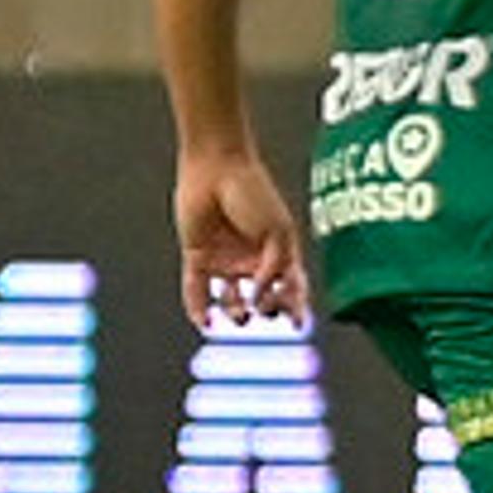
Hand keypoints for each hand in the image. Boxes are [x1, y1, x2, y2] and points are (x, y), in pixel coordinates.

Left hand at [175, 149, 308, 329]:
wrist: (216, 168)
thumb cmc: (254, 193)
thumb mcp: (277, 232)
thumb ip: (273, 268)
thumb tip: (260, 298)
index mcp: (277, 251)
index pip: (290, 286)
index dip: (296, 306)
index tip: (296, 324)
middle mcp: (251, 259)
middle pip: (262, 296)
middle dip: (268, 310)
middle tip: (268, 312)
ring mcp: (224, 259)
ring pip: (230, 298)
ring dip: (235, 313)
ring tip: (240, 316)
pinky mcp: (197, 256)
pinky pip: (196, 289)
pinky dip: (198, 308)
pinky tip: (206, 323)